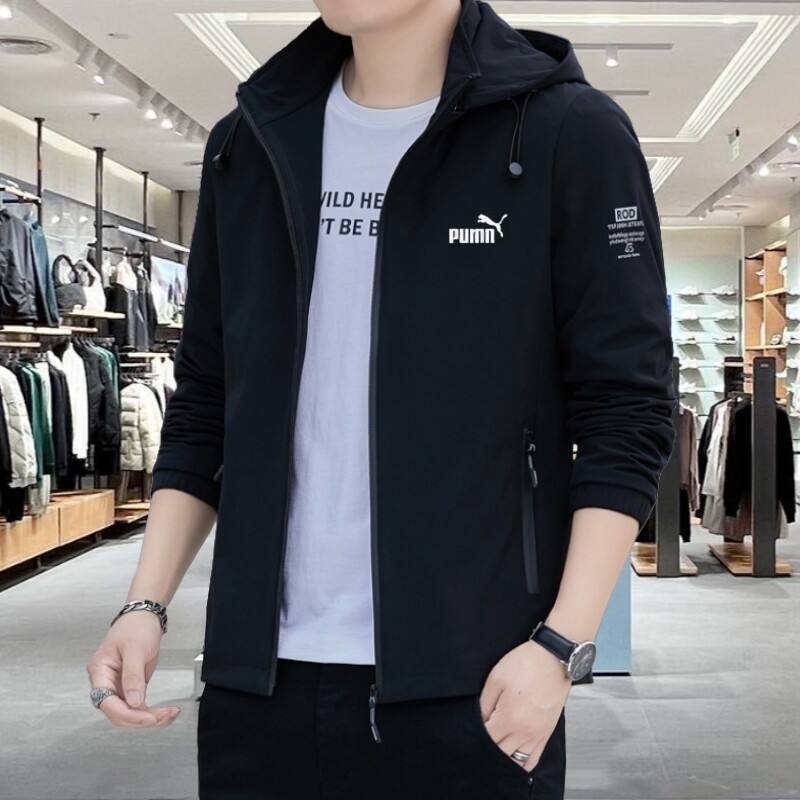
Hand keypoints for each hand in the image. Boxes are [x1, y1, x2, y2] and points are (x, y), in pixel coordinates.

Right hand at [86, 610, 179, 727]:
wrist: (145, 617)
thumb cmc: (135, 626)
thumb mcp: (135, 649)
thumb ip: (133, 676)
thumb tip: (134, 702)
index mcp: (99, 671)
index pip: (106, 702)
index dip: (126, 713)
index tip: (147, 717)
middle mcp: (106, 682)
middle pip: (117, 712)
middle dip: (140, 718)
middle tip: (162, 717)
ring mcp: (118, 686)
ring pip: (129, 712)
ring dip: (149, 718)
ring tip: (170, 714)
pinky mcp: (131, 687)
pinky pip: (138, 706)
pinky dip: (152, 711)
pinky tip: (166, 713)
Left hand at [477, 639, 570, 771]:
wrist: (553, 659)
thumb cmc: (526, 664)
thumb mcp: (495, 679)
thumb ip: (485, 704)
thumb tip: (481, 720)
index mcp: (508, 718)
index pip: (487, 739)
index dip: (478, 734)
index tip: (474, 729)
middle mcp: (524, 732)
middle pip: (500, 753)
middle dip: (490, 747)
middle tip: (486, 737)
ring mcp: (537, 735)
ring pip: (517, 761)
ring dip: (505, 757)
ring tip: (498, 748)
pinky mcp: (547, 733)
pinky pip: (534, 758)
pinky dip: (524, 763)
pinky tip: (516, 759)